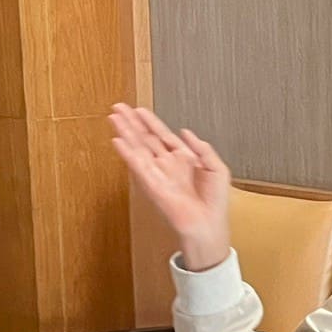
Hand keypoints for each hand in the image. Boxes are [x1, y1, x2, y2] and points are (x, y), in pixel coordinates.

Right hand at [111, 104, 232, 270]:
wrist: (208, 224)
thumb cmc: (214, 202)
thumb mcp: (217, 168)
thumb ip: (202, 148)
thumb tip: (186, 132)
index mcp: (183, 159)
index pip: (163, 135)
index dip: (150, 121)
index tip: (138, 110)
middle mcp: (168, 165)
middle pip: (146, 138)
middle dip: (132, 122)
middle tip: (119, 107)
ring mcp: (158, 173)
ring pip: (138, 147)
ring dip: (126, 132)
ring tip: (114, 117)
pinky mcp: (151, 184)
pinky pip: (137, 165)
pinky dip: (127, 152)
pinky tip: (118, 140)